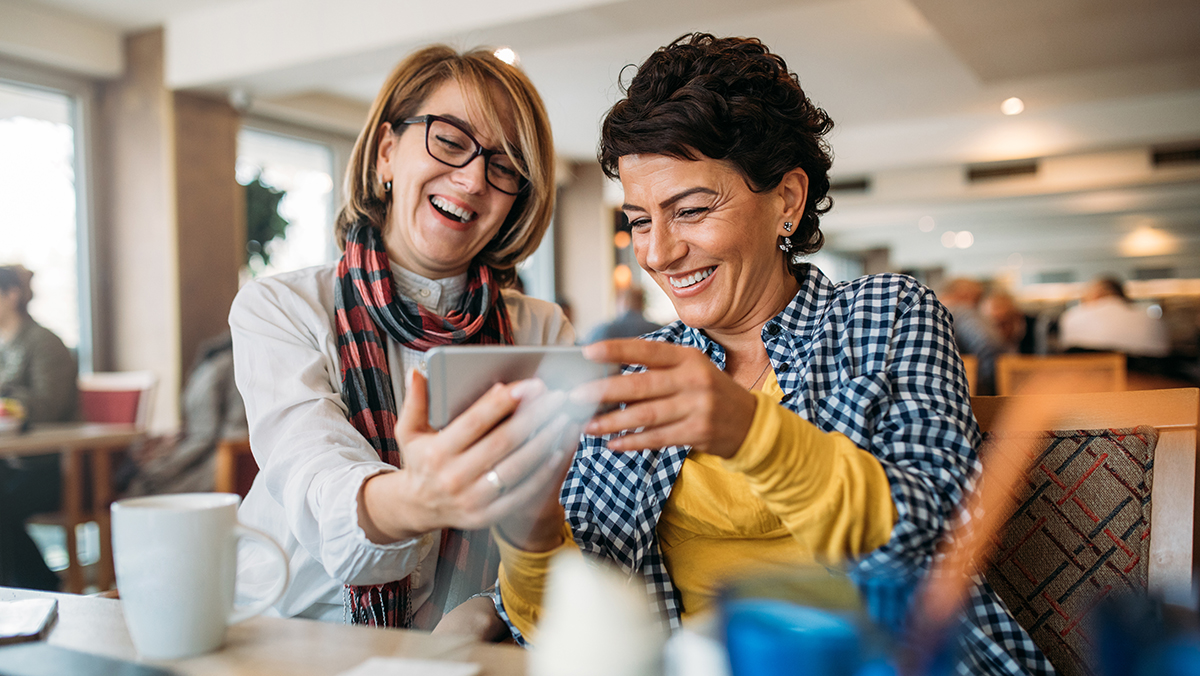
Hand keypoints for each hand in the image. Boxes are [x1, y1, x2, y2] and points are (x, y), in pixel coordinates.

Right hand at [360, 370, 576, 542]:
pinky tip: (557, 450)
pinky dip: (542, 472)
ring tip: (563, 418)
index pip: (475, 422)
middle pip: (503, 442)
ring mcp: (472, 500)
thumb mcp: (408, 431)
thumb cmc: (421, 461)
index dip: (504, 402)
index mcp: (436, 453)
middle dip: (534, 417)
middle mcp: (454, 477)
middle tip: (557, 397)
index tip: (530, 385)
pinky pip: (522, 492)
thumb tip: (417, 371)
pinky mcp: (487, 516)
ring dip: (545, 441)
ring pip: (517, 467)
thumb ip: (415, 401)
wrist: (417, 508)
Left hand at [574, 339, 757, 457]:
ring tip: (588, 426)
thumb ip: (658, 370)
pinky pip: (658, 438)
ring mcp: (698, 406)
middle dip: (605, 391)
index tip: (588, 352)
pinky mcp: (698, 432)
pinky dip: (633, 442)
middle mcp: (694, 379)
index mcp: (688, 357)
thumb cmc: (709, 392)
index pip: (648, 351)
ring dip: (613, 422)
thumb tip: (608, 377)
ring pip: (646, 415)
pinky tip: (614, 444)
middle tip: (576, 396)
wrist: (750, 423)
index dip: (617, 350)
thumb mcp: (691, 370)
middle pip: (641, 386)